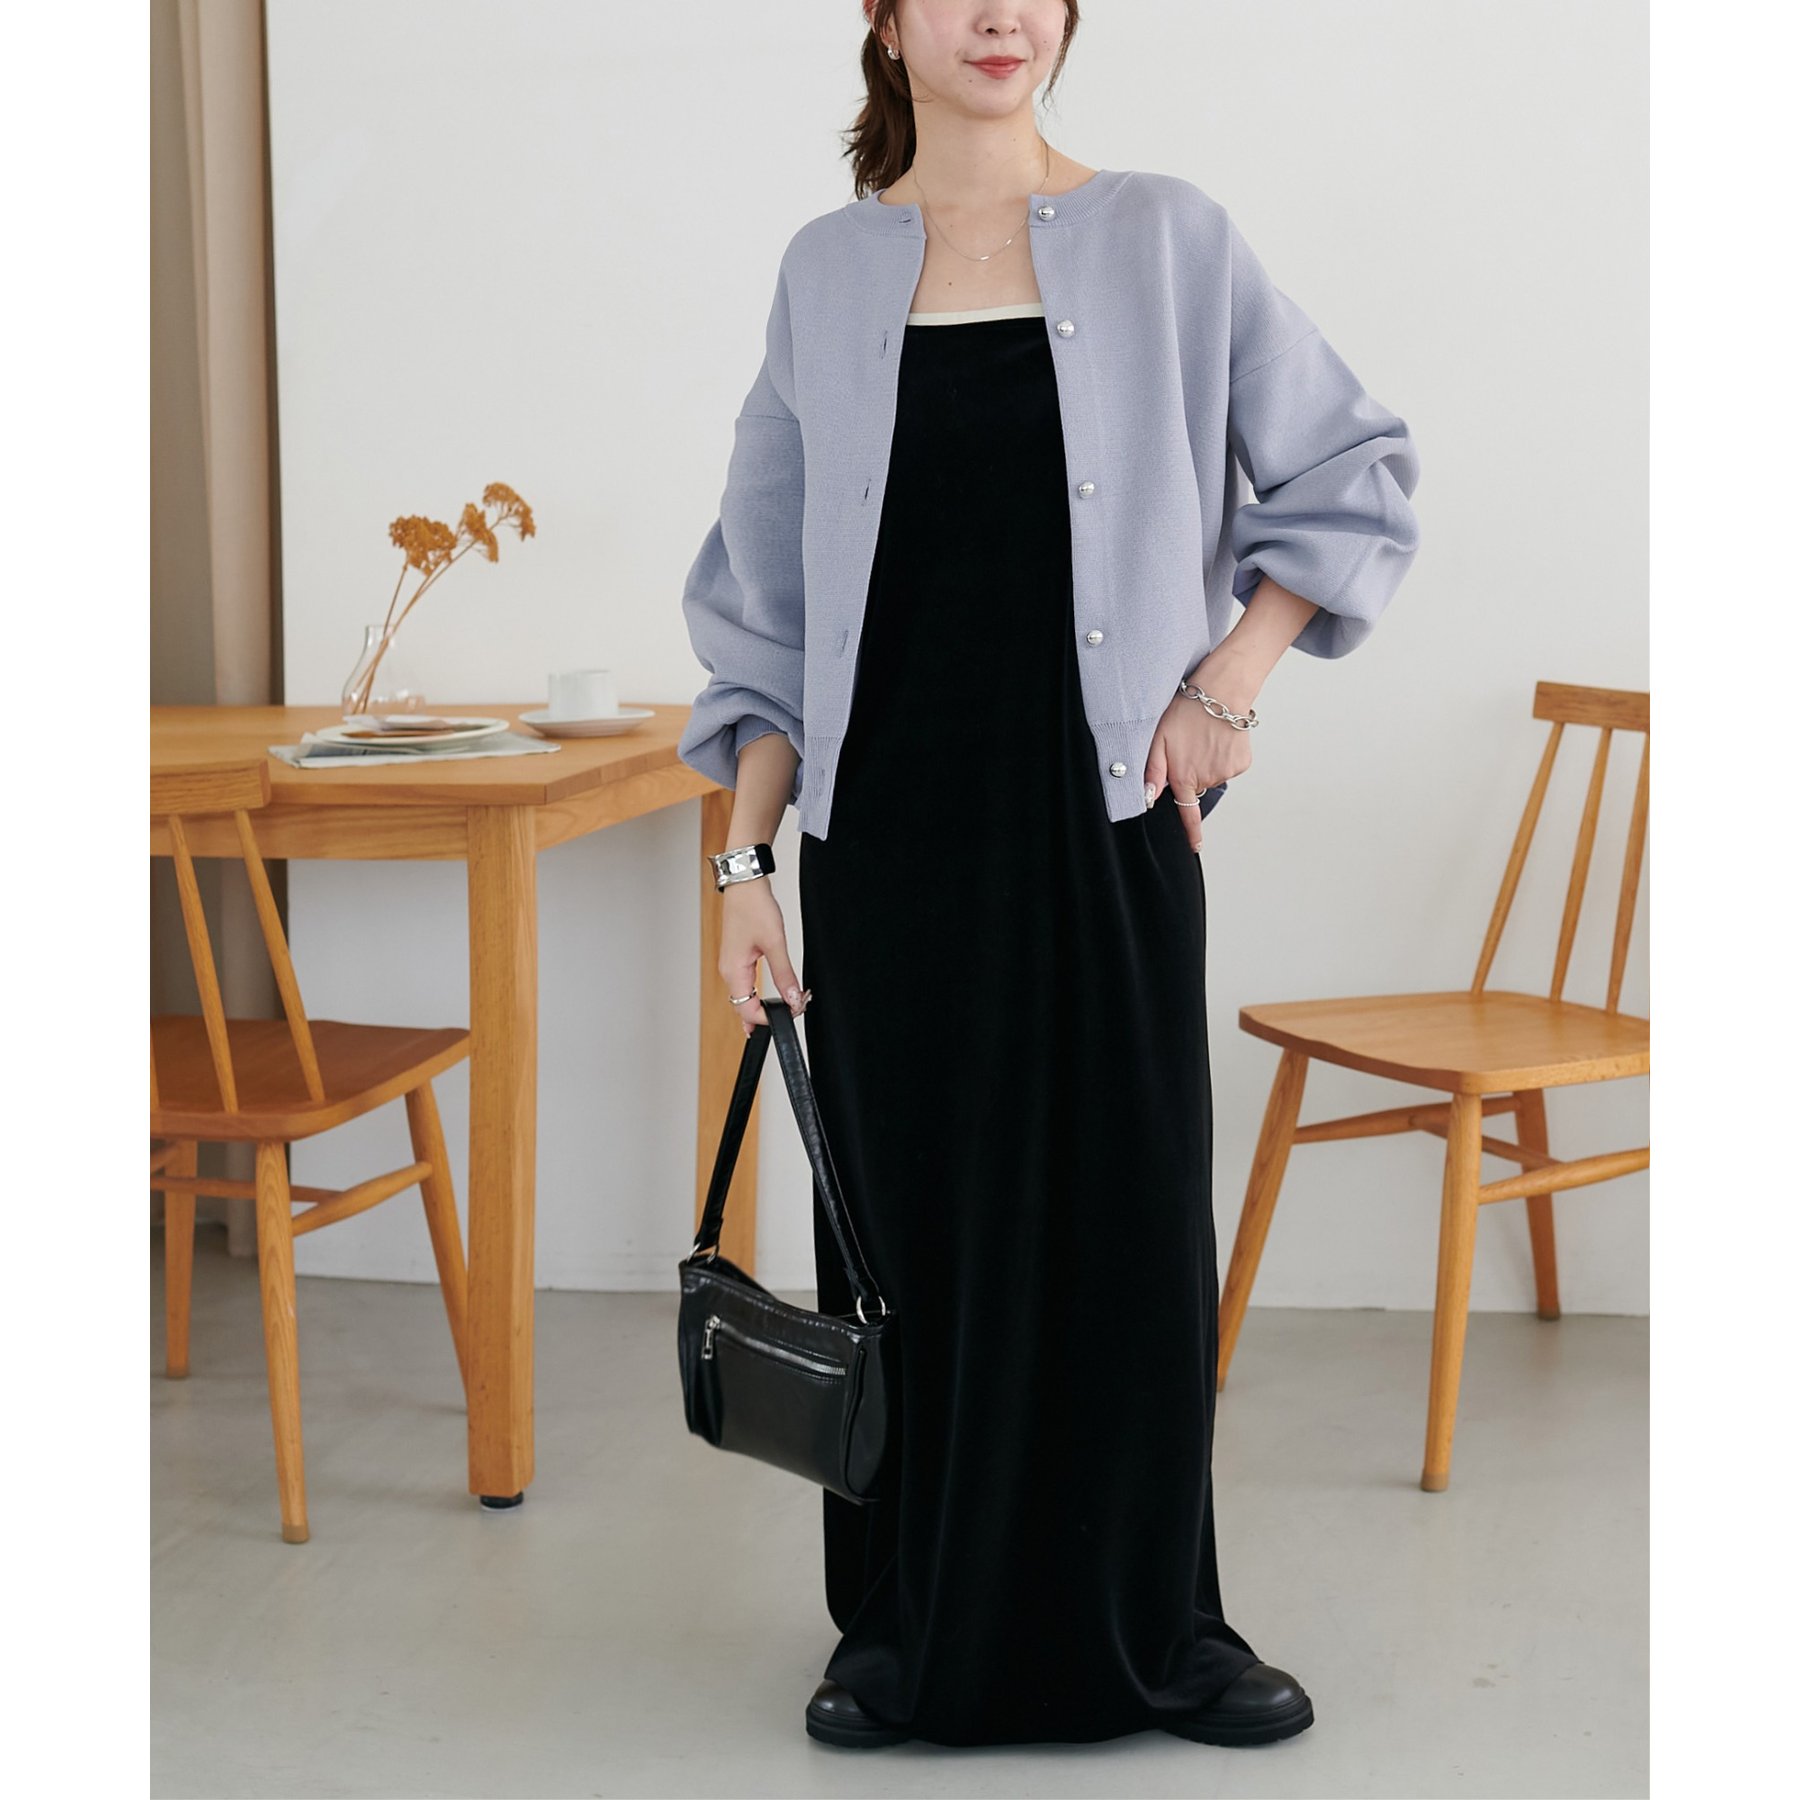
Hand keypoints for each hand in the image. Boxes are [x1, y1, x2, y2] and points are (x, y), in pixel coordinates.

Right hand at [719, 879, 809, 1035]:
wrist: (745, 885)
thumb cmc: (753, 907)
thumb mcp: (775, 943)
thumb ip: (784, 974)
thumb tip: (793, 998)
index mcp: (734, 971)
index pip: (747, 1011)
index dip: (770, 1018)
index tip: (792, 1012)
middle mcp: (728, 971)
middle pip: (744, 1007)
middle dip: (768, 1013)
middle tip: (793, 1009)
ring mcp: (731, 965)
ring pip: (744, 997)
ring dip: (763, 1004)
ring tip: (785, 1005)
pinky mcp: (736, 958)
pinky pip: (745, 985)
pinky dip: (757, 994)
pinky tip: (767, 997)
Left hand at [1143, 672, 1257, 851]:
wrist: (1222, 691)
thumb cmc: (1186, 711)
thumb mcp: (1158, 739)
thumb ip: (1152, 772)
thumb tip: (1148, 800)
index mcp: (1184, 777)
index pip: (1188, 813)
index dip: (1192, 833)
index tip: (1195, 847)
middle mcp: (1207, 779)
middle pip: (1196, 786)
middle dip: (1191, 772)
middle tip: (1188, 745)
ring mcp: (1226, 772)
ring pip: (1212, 775)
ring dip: (1207, 762)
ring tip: (1204, 737)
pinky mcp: (1241, 763)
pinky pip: (1228, 767)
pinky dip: (1223, 756)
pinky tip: (1219, 738)